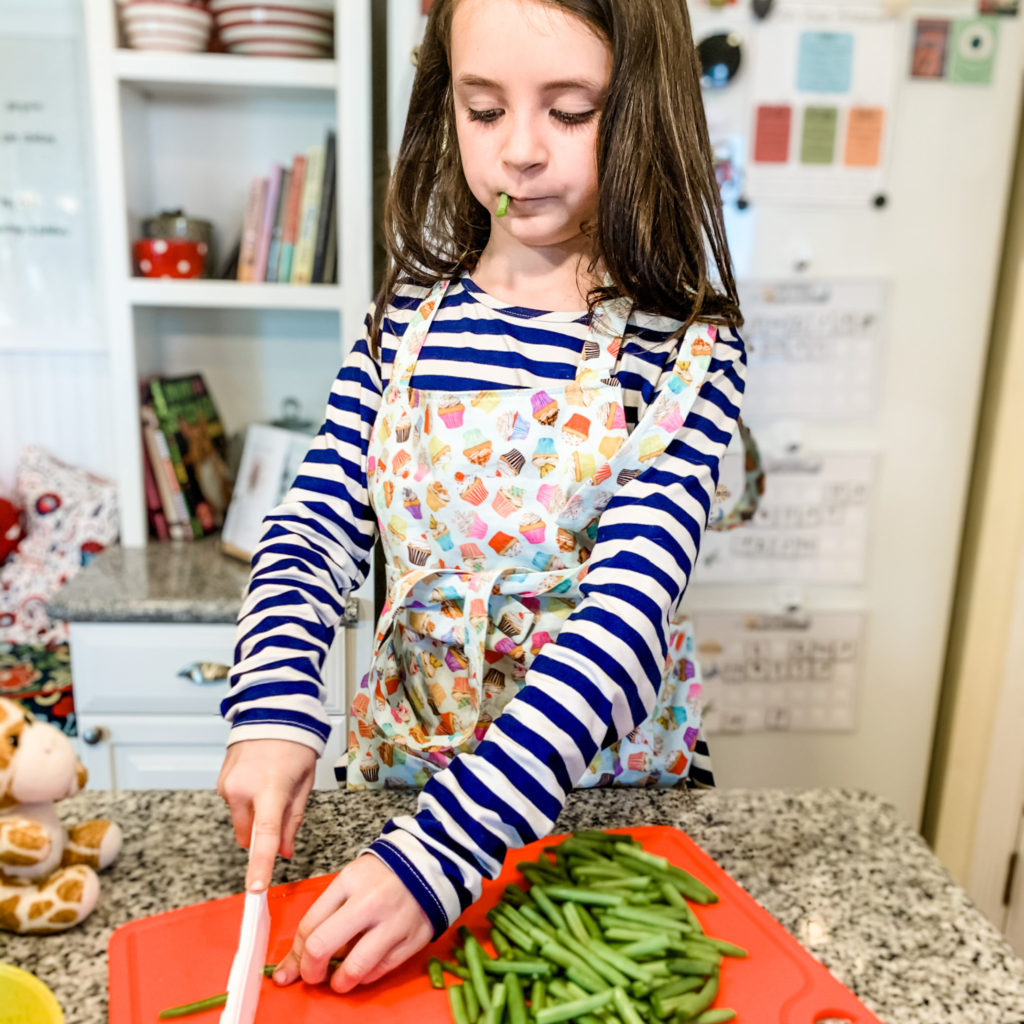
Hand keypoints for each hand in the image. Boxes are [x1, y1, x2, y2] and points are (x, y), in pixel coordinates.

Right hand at [216, 738, 316, 890]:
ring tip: (270, 784)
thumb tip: (285, 852)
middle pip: (249, 835)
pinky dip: (246, 800)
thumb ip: (293, 820)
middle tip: (280, 808)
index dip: (261, 865)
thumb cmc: (294, 745)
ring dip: (255, 814)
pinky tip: (258, 778)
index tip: (256, 889)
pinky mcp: (221, 782)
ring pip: (241, 820)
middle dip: (262, 835)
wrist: (271, 712)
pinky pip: (235, 803)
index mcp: (270, 789)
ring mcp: (228, 786)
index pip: (264, 835)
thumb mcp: (303, 782)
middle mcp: (243, 789)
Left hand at [272, 853, 432, 991]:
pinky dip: (365, 977)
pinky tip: (362, 969)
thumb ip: (324, 914)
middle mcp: (370, 902)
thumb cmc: (382, 875)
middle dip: (309, 971)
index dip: (295, 954)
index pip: (309, 926)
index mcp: (349, 882)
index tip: (292, 967)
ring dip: (339, 983)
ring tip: (338, 980)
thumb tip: (296, 960)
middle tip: (311, 976)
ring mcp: (393, 922)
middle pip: (321, 946)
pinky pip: (380, 970)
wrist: (430, 863)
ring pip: (354, 968)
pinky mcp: (413, 939)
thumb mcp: (349, 881)